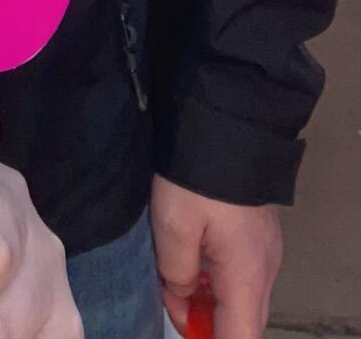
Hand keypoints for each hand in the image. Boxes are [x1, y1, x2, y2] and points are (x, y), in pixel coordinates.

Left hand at [151, 175, 282, 338]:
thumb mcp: (172, 225)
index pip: (239, 338)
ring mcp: (265, 249)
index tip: (180, 323)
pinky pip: (241, 272)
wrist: (227, 118)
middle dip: (207, 322)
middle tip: (169, 300)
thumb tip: (184, 294)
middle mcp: (265, 269)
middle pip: (242, 321)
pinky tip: (190, 258)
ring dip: (209, 298)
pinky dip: (216, 277)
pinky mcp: (257, 231)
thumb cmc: (197, 175)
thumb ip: (177, 273)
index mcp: (247, 275)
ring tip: (172, 278)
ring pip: (241, 296)